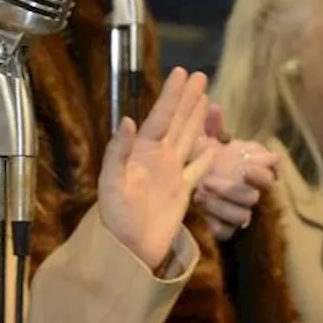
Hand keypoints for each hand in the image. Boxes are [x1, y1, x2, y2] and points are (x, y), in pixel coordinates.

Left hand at [97, 67, 216, 270]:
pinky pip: (197, 170)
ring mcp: (171, 174)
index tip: (182, 72)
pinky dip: (205, 157)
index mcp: (141, 153)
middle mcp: (157, 158)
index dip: (171, 96)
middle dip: (187, 98)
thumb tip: (128, 120)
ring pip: (188, 138)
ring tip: (205, 97)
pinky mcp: (182, 193)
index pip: (159, 117)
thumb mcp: (110, 184)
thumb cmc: (115, 219)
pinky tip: (212, 145)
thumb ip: (117, 152)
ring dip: (196, 118)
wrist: (127, 250)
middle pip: (176, 122)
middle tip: (199, 75)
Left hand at [192, 105, 278, 240]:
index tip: (243, 167)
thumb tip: (213, 106)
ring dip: (223, 205)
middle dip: (234, 188)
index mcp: (249, 167)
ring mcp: (236, 210)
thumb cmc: (199, 160)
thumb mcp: (202, 141)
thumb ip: (211, 126)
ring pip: (243, 214)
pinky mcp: (223, 228)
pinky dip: (217, 225)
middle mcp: (247, 189)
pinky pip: (228, 232)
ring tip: (201, 193)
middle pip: (256, 193)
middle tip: (210, 179)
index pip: (270, 169)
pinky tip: (203, 216)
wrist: (176, 191)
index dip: (262, 169)